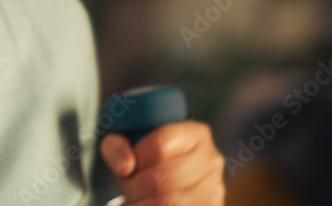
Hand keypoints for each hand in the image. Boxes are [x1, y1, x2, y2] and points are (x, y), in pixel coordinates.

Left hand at [100, 121, 224, 204]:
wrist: (166, 180)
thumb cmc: (146, 160)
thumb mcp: (128, 143)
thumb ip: (117, 146)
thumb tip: (125, 166)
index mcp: (195, 134)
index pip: (159, 146)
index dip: (135, 158)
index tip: (127, 165)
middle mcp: (211, 159)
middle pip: (161, 178)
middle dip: (134, 186)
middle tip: (127, 186)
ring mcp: (214, 189)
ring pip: (168, 202)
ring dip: (142, 203)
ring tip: (137, 198)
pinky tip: (146, 204)